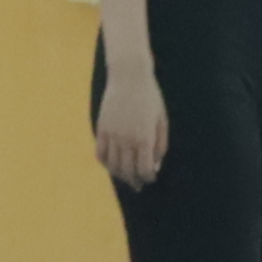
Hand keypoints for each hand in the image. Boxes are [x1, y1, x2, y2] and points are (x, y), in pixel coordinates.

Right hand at [93, 52, 170, 189]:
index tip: (151, 178)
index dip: (148, 177)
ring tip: (126, 177)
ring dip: (120, 175)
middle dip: (134, 180)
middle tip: (139, 185)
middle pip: (128, 171)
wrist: (129, 76)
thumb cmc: (150, 98)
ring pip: (113, 165)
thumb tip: (155, 166)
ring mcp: (112, 134)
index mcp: (145, 138)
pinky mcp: (101, 128)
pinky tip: (111, 165)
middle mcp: (127, 139)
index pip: (145, 169)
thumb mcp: (161, 121)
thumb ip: (160, 145)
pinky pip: (100, 153)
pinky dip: (105, 163)